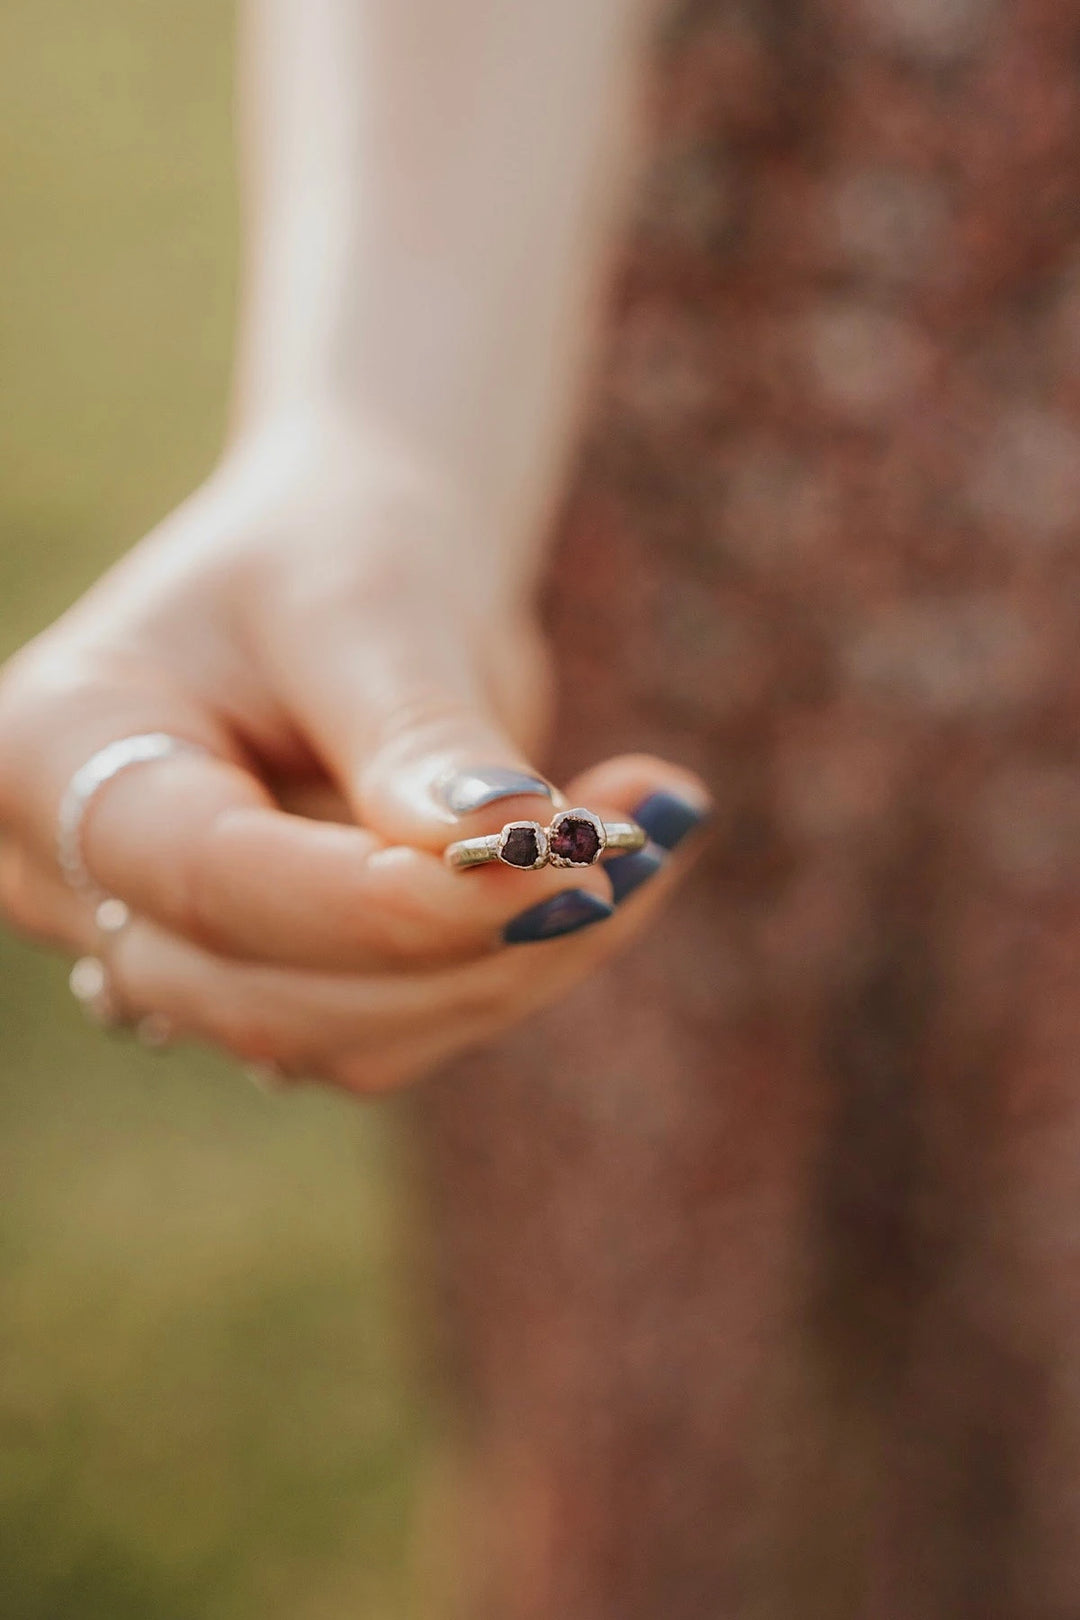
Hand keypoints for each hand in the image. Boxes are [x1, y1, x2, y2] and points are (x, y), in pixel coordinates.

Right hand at [0, 414, 710, 1092]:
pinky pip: (389, 1033)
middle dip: (464, 949)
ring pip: (338, 1038)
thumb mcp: (370, 607)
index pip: (207, 875)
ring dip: (510, 969)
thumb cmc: (339, 553)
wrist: (355, 576)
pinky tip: (603, 883)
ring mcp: (166, 947)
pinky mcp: (268, 986)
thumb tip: (503, 850)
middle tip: (635, 857)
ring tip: (647, 844)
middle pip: (261, 990)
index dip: (379, 901)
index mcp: (52, 750)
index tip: (558, 868)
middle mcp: (75, 875)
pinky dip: (507, 975)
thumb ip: (418, 735)